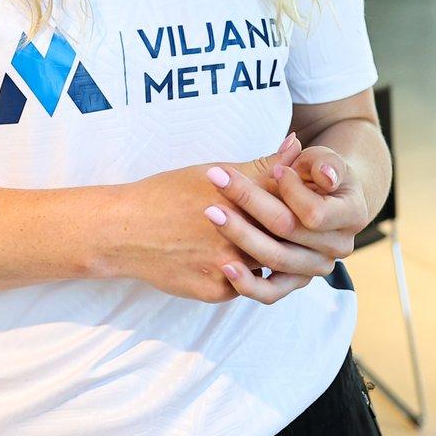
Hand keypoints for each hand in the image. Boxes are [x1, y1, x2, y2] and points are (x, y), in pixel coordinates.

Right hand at [102, 137, 313, 303]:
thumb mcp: (215, 171)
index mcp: (240, 202)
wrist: (125, 231)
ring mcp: (225, 268)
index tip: (311, 203)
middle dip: (298, 236)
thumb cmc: (169, 194)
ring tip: (283, 247)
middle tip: (305, 231)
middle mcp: (236, 236)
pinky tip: (249, 264)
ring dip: (279, 258)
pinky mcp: (214, 291)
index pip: (291, 206)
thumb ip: (263, 165)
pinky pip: (244, 288)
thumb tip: (298, 143)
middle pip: (284, 240)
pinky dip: (249, 276)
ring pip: (268, 268)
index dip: (304, 205)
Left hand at [204, 137, 374, 300]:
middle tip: (217, 180)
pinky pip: (270, 291)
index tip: (272, 170)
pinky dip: (246, 282)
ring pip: (276, 259)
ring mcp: (316, 267)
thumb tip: (324, 174)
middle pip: (288, 230)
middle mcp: (338, 246)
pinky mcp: (295, 281)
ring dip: (240, 235)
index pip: (314, 211)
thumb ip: (323, 163)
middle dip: (250, 201)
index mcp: (352, 215)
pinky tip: (223, 265)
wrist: (323, 198)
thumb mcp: (324, 159)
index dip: (290, 191)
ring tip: (211, 213)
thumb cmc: (320, 172)